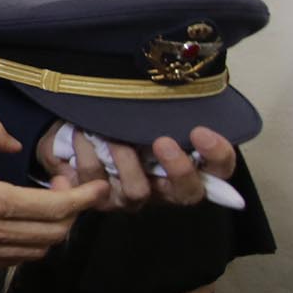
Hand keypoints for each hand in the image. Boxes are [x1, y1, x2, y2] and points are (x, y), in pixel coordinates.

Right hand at [0, 116, 105, 267]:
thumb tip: (13, 144)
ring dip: (52, 230)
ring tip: (44, 205)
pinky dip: (29, 244)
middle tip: (65, 189)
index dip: (85, 199)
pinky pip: (13, 260)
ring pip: (37, 252)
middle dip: (72, 213)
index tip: (97, 187)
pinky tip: (22, 222)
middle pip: (54, 235)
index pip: (55, 209)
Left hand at [39, 125, 237, 210]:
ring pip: (137, 190)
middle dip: (177, 169)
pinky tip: (80, 135)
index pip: (219, 169)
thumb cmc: (120, 122)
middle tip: (162, 142)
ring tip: (105, 133)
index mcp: (186, 167)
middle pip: (186, 193)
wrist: (74, 132)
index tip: (201, 132)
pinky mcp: (100, 200)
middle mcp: (163, 190)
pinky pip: (95, 183)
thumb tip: (179, 92)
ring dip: (122, 157)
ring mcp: (132, 198)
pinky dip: (86, 154)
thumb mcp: (147, 114)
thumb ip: (166, 112)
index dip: (217, 155)